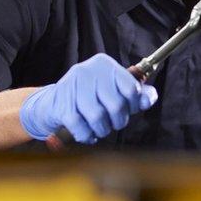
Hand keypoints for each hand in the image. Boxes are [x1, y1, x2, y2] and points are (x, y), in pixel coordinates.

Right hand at [19, 53, 156, 142]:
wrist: (51, 104)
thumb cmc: (89, 98)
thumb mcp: (113, 90)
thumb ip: (134, 93)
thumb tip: (149, 98)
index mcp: (104, 64)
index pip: (131, 87)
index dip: (134, 104)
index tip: (129, 109)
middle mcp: (88, 71)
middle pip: (116, 105)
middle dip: (118, 120)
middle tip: (114, 122)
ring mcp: (72, 87)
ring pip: (98, 118)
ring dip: (102, 130)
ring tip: (100, 128)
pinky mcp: (61, 105)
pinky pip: (81, 128)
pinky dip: (87, 136)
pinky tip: (88, 133)